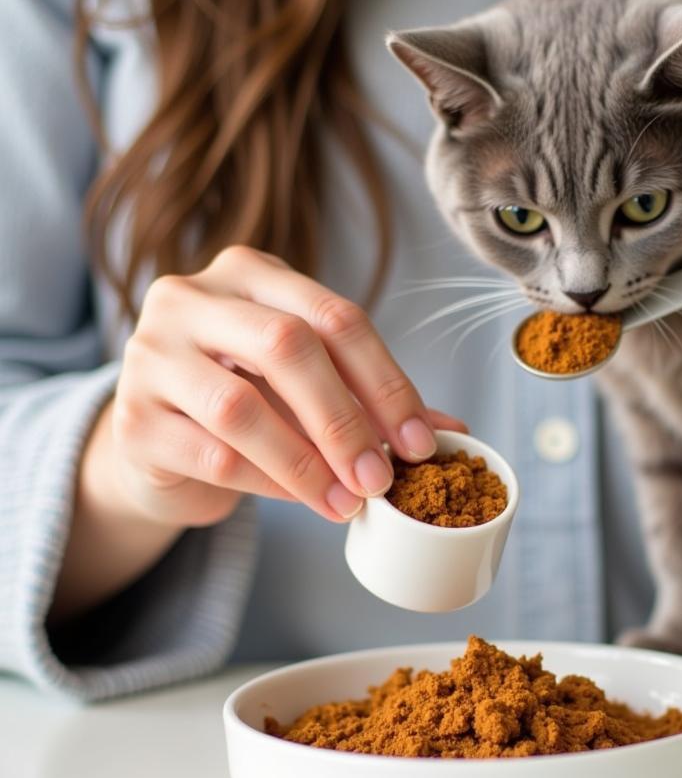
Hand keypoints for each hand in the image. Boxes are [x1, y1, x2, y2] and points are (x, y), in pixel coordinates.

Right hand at [104, 246, 464, 528]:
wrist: (161, 443)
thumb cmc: (250, 401)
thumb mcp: (310, 386)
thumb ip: (372, 400)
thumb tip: (452, 430)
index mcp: (251, 274)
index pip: (335, 316)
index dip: (386, 381)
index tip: (422, 442)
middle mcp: (192, 298)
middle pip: (288, 346)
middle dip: (346, 420)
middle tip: (383, 477)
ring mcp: (151, 354)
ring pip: (242, 409)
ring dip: (308, 464)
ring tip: (348, 502)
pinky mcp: (133, 419)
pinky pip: (213, 456)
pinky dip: (269, 484)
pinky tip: (304, 500)